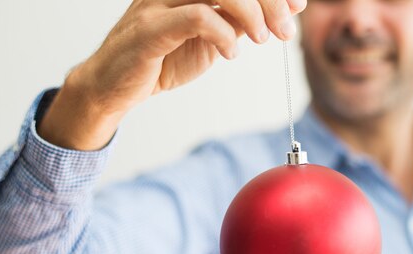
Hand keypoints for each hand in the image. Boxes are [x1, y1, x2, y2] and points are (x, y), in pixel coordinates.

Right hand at [37, 0, 305, 150]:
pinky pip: (195, 17)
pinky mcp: (149, 27)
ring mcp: (158, 1)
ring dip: (251, 14)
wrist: (117, 86)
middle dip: (268, 1)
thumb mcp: (213, 38)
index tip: (296, 7)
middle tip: (285, 31)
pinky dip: (223, 35)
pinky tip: (231, 53)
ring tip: (262, 39)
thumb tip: (282, 10)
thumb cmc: (163, 58)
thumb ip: (241, 20)